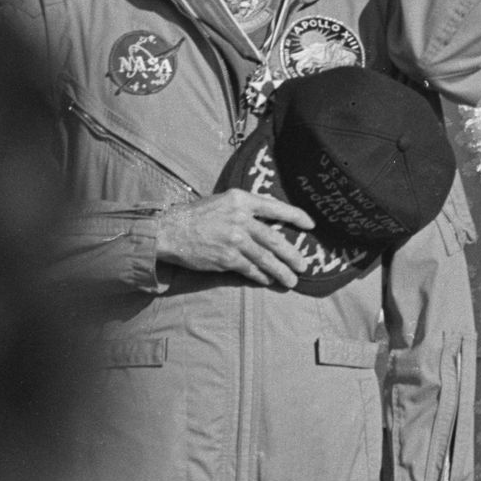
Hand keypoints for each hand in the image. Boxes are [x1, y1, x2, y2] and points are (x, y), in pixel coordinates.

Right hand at [152, 190, 314, 287]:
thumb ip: (246, 208)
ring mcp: (234, 239)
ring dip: (281, 271)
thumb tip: (270, 218)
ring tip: (292, 280)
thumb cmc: (196, 215)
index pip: (275, 206)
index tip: (311, 224)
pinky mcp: (226, 258)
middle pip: (274, 238)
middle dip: (292, 254)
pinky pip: (250, 269)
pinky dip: (260, 276)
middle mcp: (240, 218)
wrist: (169, 231)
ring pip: (265, 258)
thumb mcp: (223, 201)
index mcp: (241, 200)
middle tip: (304, 265)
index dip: (296, 216)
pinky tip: (268, 281)